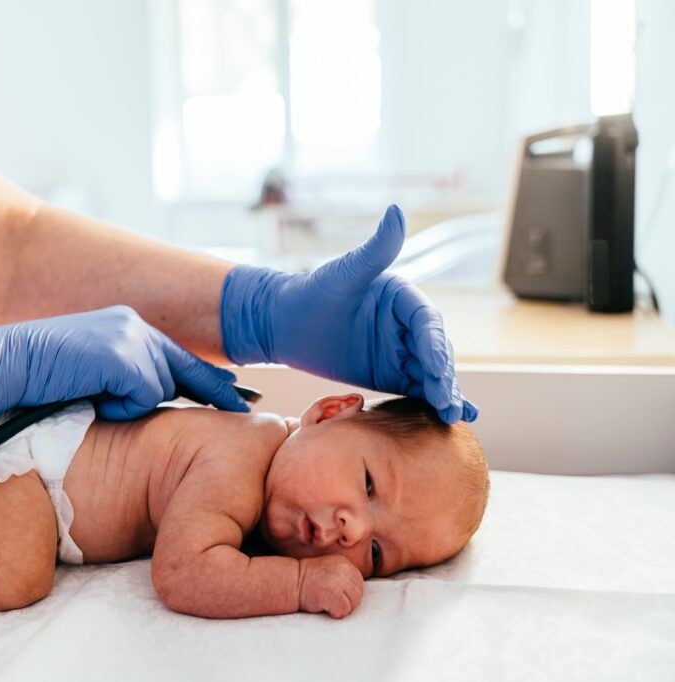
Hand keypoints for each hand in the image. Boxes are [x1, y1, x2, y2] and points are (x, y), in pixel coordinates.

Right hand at [0, 305, 248, 438]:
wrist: (2, 366)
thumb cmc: (35, 381)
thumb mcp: (86, 375)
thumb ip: (119, 380)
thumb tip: (148, 400)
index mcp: (124, 327)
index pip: (175, 356)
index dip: (206, 379)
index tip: (235, 394)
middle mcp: (133, 325)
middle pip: (181, 369)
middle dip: (211, 390)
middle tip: (244, 407)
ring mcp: (130, 338)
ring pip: (162, 386)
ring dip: (132, 403)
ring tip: (92, 398)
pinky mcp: (124, 355)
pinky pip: (145, 396)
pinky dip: (122, 406)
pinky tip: (91, 397)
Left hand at [220, 205, 477, 423]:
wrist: (283, 324)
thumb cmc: (311, 292)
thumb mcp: (343, 274)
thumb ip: (374, 249)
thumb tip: (397, 211)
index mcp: (402, 296)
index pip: (426, 321)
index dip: (434, 344)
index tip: (437, 366)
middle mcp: (407, 323)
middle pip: (434, 350)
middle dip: (443, 376)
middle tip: (448, 401)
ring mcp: (402, 350)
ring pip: (431, 373)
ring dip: (445, 392)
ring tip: (454, 415)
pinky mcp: (392, 373)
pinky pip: (418, 388)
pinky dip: (435, 401)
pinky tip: (453, 418)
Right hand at [298, 555, 363, 618]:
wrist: (290, 582)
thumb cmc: (307, 580)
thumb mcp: (329, 571)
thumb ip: (344, 577)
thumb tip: (355, 591)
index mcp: (344, 563)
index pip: (358, 584)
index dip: (347, 593)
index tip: (334, 593)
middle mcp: (345, 569)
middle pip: (358, 594)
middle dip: (346, 601)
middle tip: (329, 599)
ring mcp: (340, 581)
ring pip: (353, 603)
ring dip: (341, 607)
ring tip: (326, 601)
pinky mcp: (334, 594)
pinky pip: (343, 611)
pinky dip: (334, 613)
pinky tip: (323, 605)